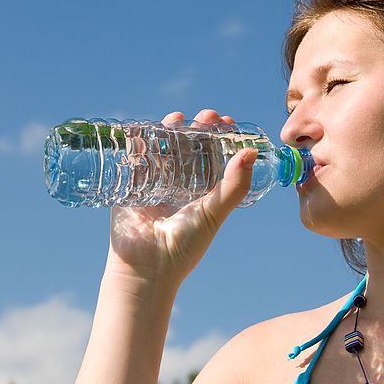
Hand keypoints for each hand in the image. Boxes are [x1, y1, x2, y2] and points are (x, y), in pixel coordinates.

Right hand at [104, 109, 256, 290]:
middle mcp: (180, 186)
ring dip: (171, 130)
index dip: (221, 139)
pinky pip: (135, 158)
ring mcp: (155, 184)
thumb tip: (252, 153)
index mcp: (202, 193)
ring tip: (179, 118)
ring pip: (164, 149)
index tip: (227, 122)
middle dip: (198, 129)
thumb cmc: (184, 246)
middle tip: (208, 116)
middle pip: (189, 148)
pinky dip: (140, 141)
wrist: (147, 268)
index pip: (213, 157)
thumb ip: (234, 185)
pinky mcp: (131, 186)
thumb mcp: (214, 213)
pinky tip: (148, 128)